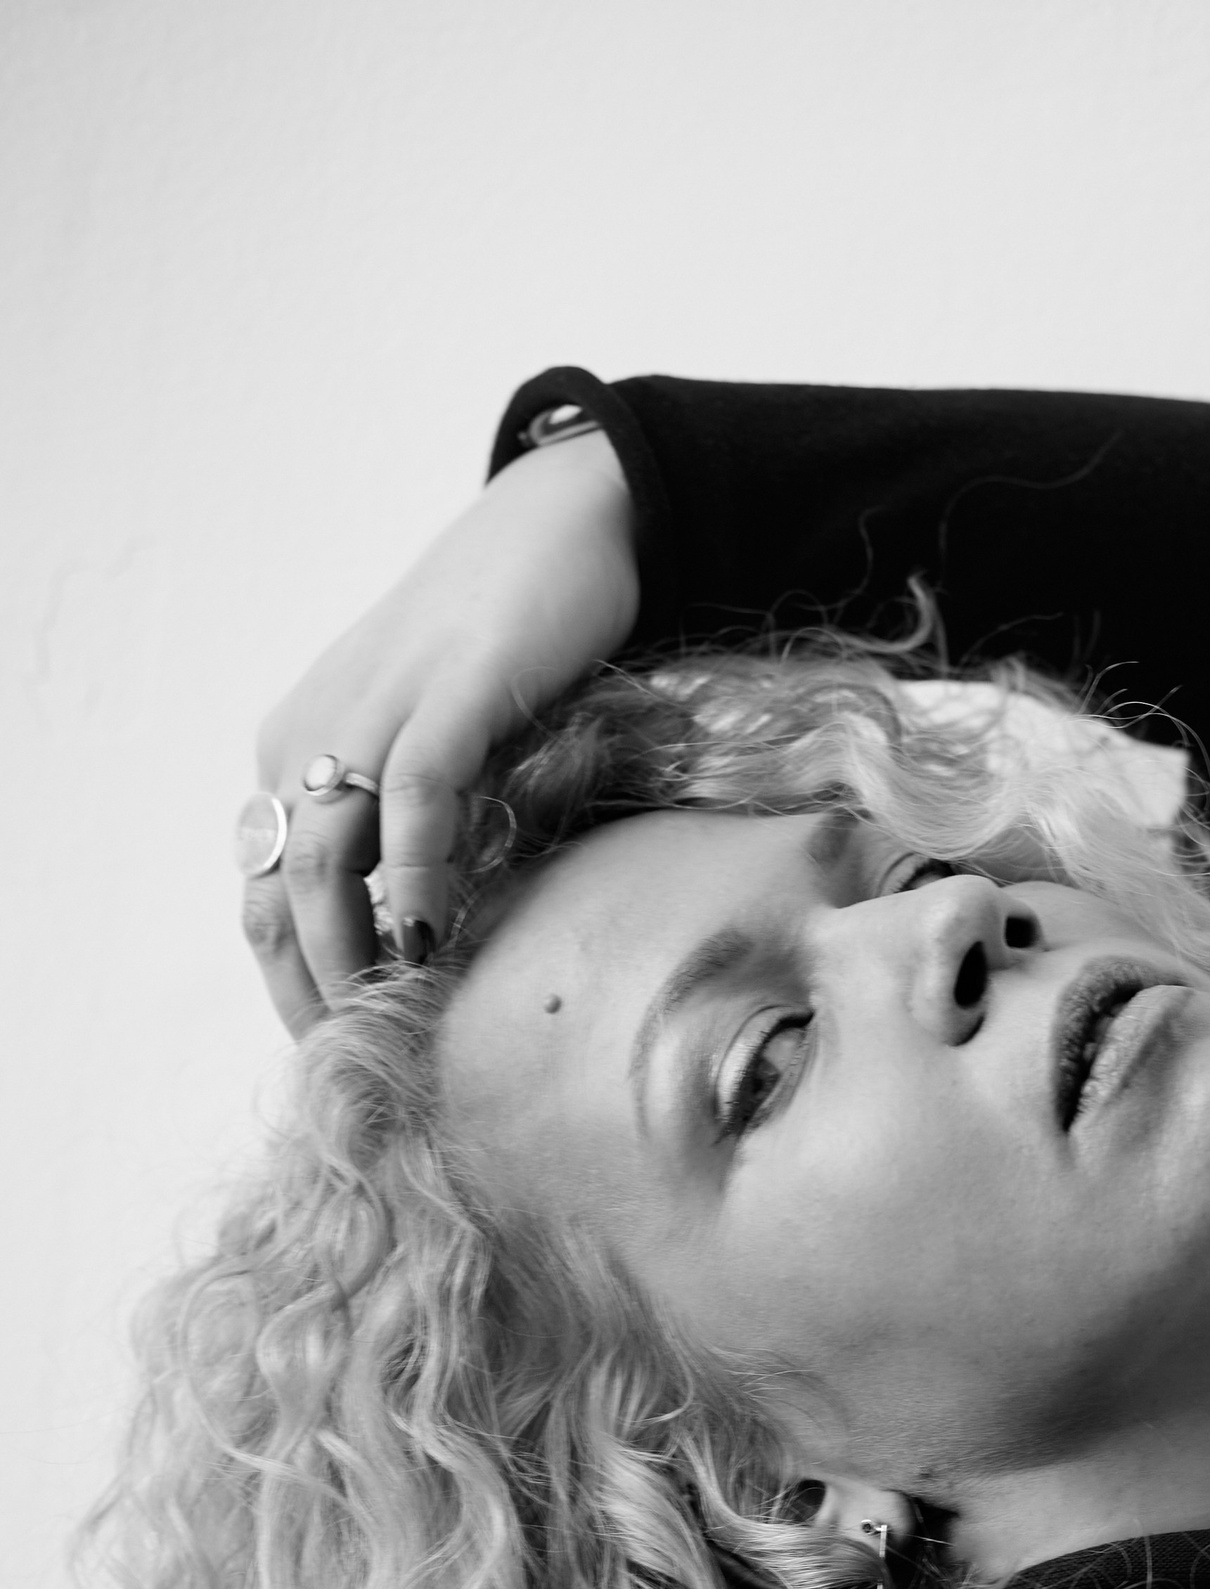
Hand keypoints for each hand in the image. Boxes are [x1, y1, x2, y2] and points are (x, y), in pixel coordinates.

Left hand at [244, 430, 639, 1031]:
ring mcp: (377, 709)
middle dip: (311, 987)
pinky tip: (439, 933)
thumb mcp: (428, 745)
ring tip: (396, 1015)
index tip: (338, 1048)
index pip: (264, 891)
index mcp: (294, 748)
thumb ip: (401, 829)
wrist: (565, 526)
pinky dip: (418, 875)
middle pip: (278, 888)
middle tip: (363, 1060)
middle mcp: (311, 732)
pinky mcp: (451, 690)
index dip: (289, 980)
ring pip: (328, 856)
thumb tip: (416, 944)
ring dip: (352, 950)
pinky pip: (414, 798)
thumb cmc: (506, 649)